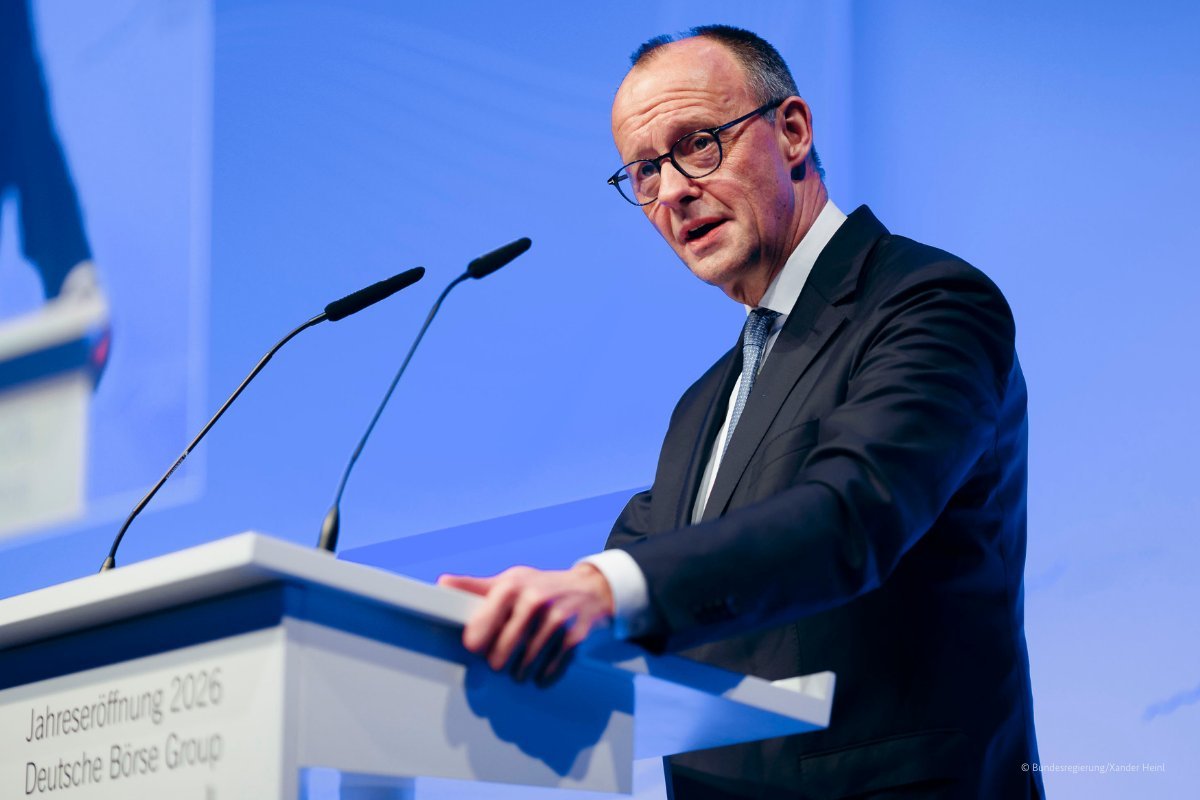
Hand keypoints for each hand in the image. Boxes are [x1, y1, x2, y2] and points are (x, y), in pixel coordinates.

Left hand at [438, 564, 614, 684]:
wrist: (591, 588)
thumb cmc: (541, 586)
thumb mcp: (510, 581)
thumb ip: (475, 586)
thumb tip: (443, 584)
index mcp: (511, 587)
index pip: (481, 627)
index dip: (476, 644)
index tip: (476, 649)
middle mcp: (534, 601)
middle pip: (501, 652)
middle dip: (498, 661)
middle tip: (499, 661)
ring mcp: (556, 619)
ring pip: (525, 664)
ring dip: (519, 673)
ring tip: (517, 671)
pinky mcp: (574, 636)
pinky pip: (550, 669)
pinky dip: (542, 676)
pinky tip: (539, 673)